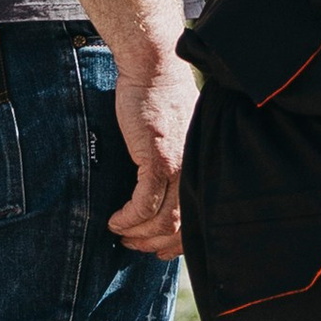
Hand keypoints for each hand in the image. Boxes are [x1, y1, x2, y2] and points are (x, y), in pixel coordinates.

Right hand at [108, 42, 197, 256]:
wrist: (155, 69)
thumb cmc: (163, 99)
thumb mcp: (180, 137)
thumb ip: (179, 163)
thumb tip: (166, 192)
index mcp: (204, 168)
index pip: (199, 218)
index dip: (178, 242)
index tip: (160, 251)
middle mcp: (197, 171)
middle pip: (182, 226)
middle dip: (156, 244)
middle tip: (135, 245)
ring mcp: (178, 166)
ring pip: (163, 220)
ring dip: (139, 234)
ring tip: (122, 233)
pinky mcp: (157, 159)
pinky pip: (143, 203)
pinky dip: (128, 218)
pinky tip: (116, 220)